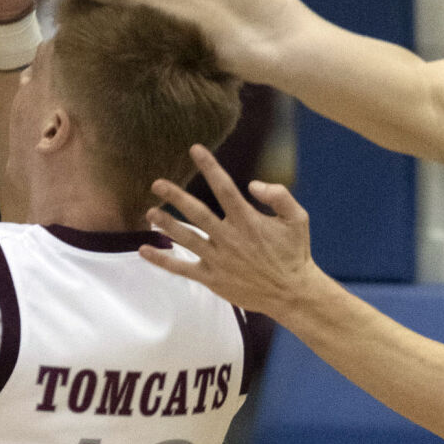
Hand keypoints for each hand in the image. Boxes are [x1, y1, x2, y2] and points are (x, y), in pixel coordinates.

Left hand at [141, 145, 320, 320]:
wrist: (292, 293)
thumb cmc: (294, 253)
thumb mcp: (298, 219)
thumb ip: (279, 196)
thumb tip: (253, 183)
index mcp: (248, 221)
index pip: (224, 188)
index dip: (210, 167)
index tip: (195, 149)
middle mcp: (230, 239)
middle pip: (197, 213)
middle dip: (176, 197)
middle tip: (157, 183)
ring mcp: (219, 260)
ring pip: (187, 239)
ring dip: (166, 225)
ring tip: (150, 212)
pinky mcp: (212, 278)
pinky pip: (182, 269)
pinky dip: (162, 260)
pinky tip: (144, 250)